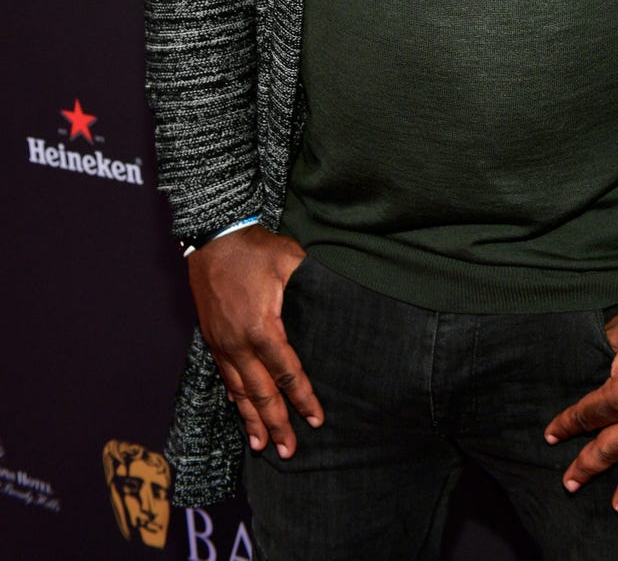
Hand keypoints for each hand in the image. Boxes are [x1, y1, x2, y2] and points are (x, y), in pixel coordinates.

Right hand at [187, 225, 323, 458]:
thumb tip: (336, 296)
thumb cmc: (255, 248)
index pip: (287, 372)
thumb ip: (310, 283)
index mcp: (262, 327)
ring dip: (251, 419)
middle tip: (289, 450)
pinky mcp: (211, 338)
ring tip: (262, 445)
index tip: (316, 419)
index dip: (302, 397)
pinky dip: (234, 397)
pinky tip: (239, 409)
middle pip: (261, 392)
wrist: (213, 238)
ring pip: (239, 390)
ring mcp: (222, 343)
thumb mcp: (290, 260)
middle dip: (277, 423)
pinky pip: (224, 375)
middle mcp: (239, 343)